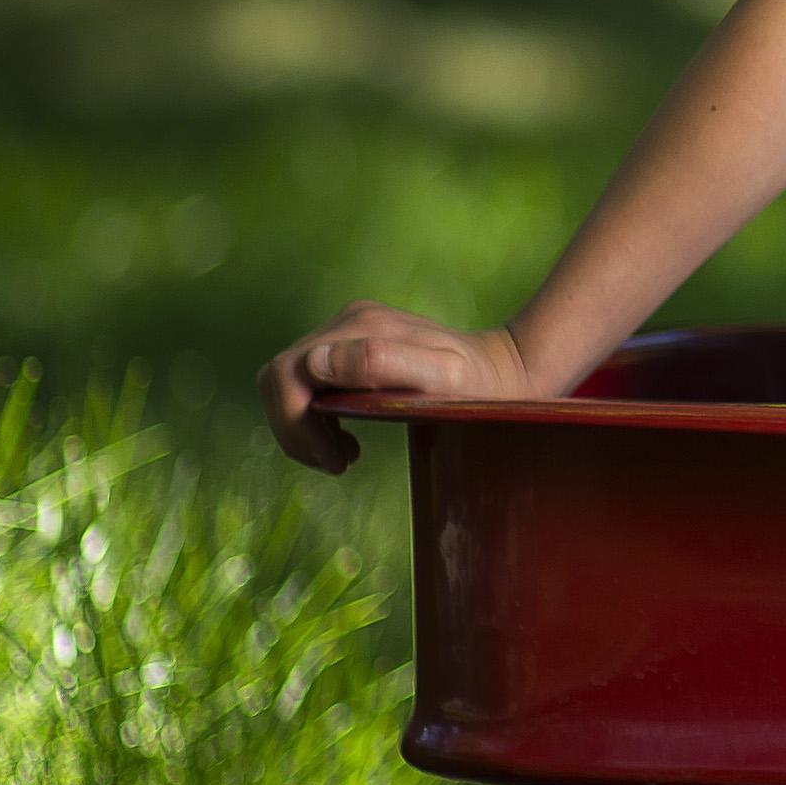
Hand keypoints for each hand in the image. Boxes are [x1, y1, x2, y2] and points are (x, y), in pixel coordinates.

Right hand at [261, 302, 537, 473]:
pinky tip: (348, 440)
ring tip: (345, 456)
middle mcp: (349, 321)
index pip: (288, 376)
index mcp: (361, 329)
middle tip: (336, 464)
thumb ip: (381, 364)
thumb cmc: (480, 387)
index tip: (337, 461)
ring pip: (289, 381)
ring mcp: (350, 329)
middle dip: (295, 429)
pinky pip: (309, 381)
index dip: (296, 425)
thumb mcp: (441, 380)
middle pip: (279, 377)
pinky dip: (316, 416)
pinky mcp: (355, 343)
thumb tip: (317, 364)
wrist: (506, 370)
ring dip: (303, 426)